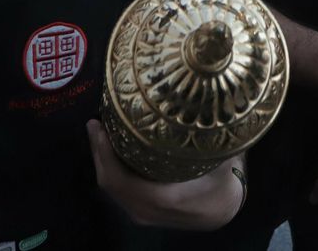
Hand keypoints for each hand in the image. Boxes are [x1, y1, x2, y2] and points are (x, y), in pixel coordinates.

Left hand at [87, 121, 242, 229]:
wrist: (222, 213)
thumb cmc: (222, 186)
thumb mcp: (223, 161)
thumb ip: (213, 139)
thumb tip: (206, 104)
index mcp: (163, 199)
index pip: (121, 179)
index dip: (105, 154)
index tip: (99, 127)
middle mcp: (147, 210)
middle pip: (110, 182)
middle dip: (99, 152)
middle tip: (95, 124)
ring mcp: (142, 213)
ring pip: (112, 188)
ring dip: (103, 160)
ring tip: (100, 132)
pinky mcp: (140, 210)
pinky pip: (118, 189)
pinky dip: (111, 168)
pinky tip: (112, 149)